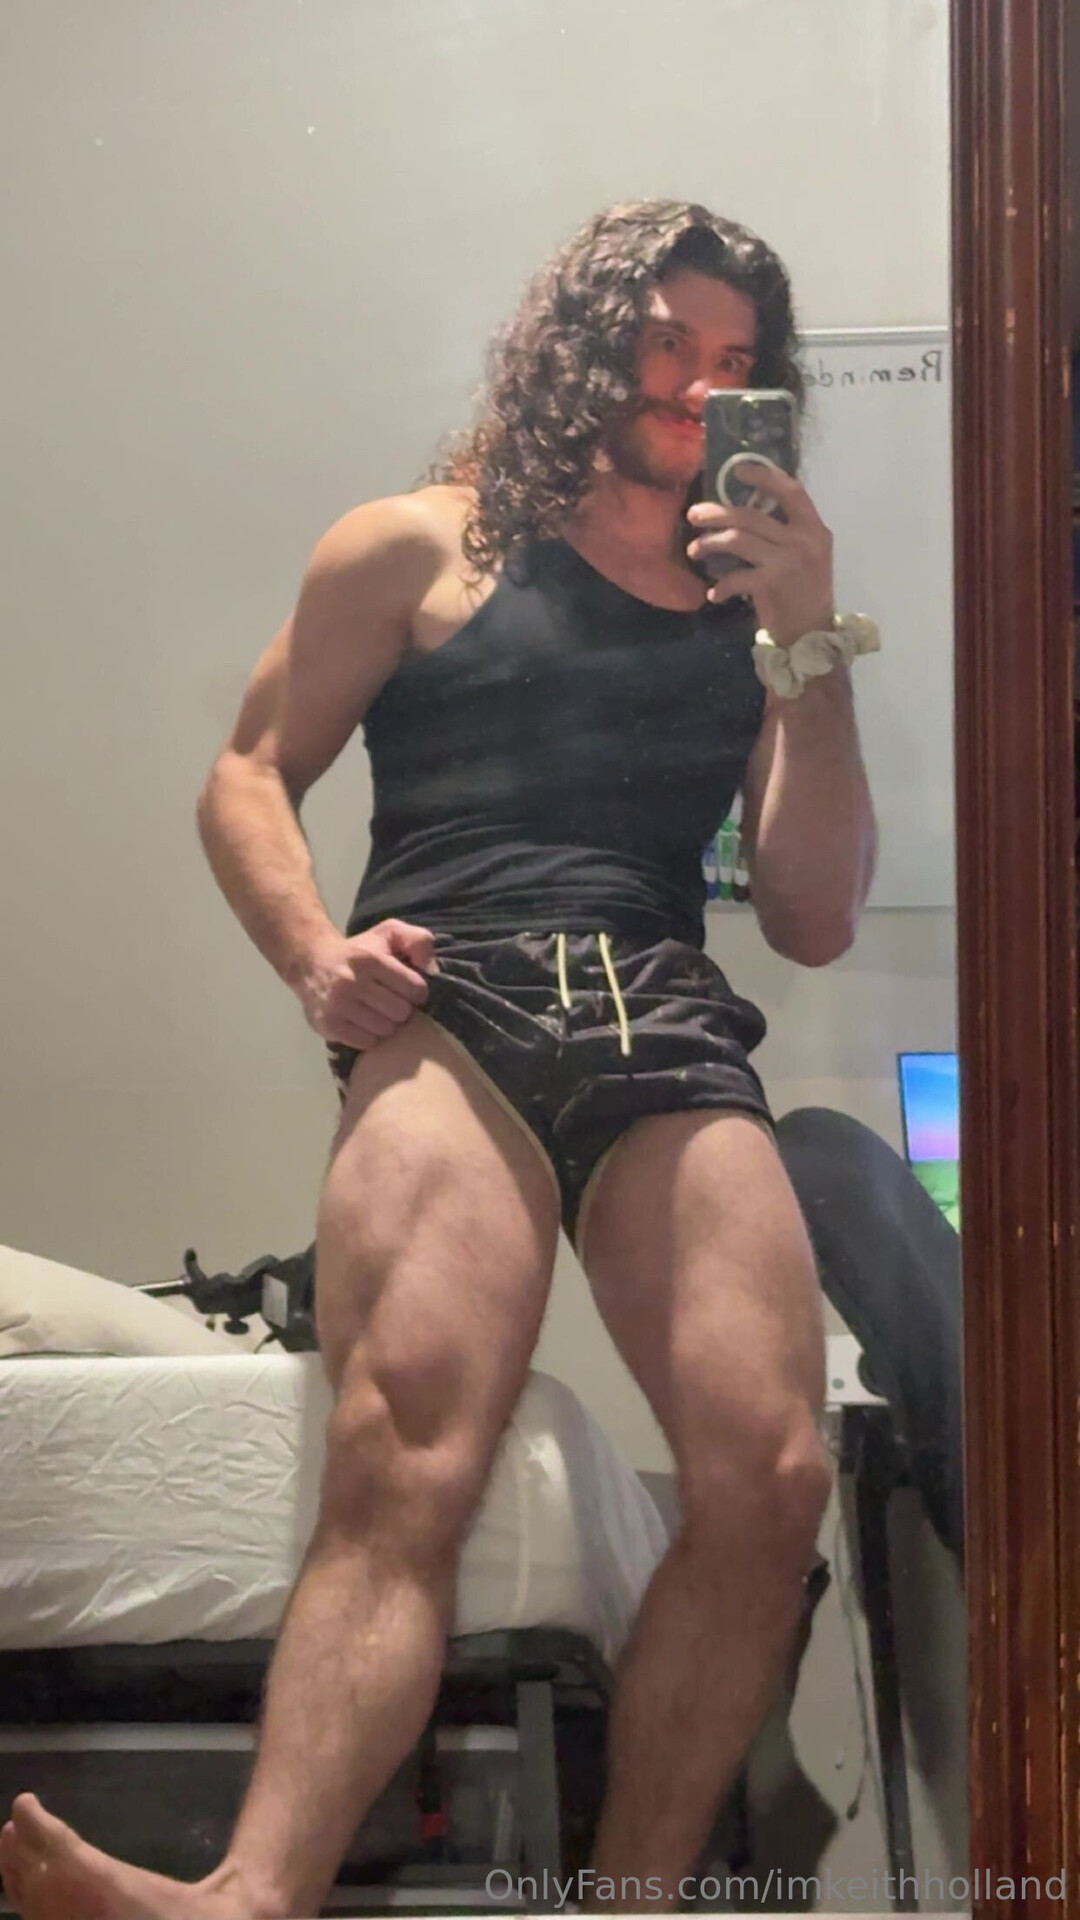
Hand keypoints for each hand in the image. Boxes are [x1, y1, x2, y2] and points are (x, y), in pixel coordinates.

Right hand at [295, 918, 437, 1052]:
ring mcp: (338, 1005)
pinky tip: (362, 1022)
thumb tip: (431, 969)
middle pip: (401, 1012)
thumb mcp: (389, 933)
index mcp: (369, 959)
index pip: (415, 989)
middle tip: (390, 1001)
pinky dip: (369, 1035)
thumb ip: (418, 940)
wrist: (311, 962)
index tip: (407, 989)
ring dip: (386, 1023)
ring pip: (385, 1030)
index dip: (416, 991)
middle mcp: (352, 982)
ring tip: (376, 1011)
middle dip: (401, 1008)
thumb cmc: (359, 950)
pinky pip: (367, 1043)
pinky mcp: (329, 1025)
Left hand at [687, 462, 834, 647]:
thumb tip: (743, 512)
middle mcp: (803, 540)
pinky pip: (736, 576)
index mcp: (814, 529)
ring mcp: (787, 561)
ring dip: (709, 543)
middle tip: (693, 514)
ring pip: (737, 539)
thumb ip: (785, 533)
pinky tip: (713, 594)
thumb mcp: (807, 556)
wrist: (812, 636)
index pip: (791, 491)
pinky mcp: (771, 584)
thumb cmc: (805, 594)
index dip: (764, 476)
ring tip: (693, 550)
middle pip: (751, 515)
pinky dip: (721, 586)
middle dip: (716, 512)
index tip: (736, 470)